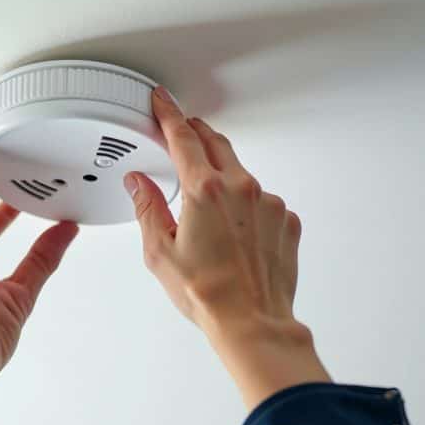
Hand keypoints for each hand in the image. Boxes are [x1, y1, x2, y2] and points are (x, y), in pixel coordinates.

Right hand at [125, 87, 330, 410]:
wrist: (252, 323)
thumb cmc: (208, 295)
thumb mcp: (160, 251)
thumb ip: (148, 208)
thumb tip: (139, 182)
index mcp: (205, 191)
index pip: (183, 137)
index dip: (169, 114)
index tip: (163, 101)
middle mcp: (241, 189)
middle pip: (216, 144)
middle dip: (196, 133)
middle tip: (182, 130)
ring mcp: (268, 203)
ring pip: (241, 174)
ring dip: (222, 176)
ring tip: (206, 205)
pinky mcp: (286, 221)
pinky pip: (262, 201)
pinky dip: (246, 205)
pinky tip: (233, 232)